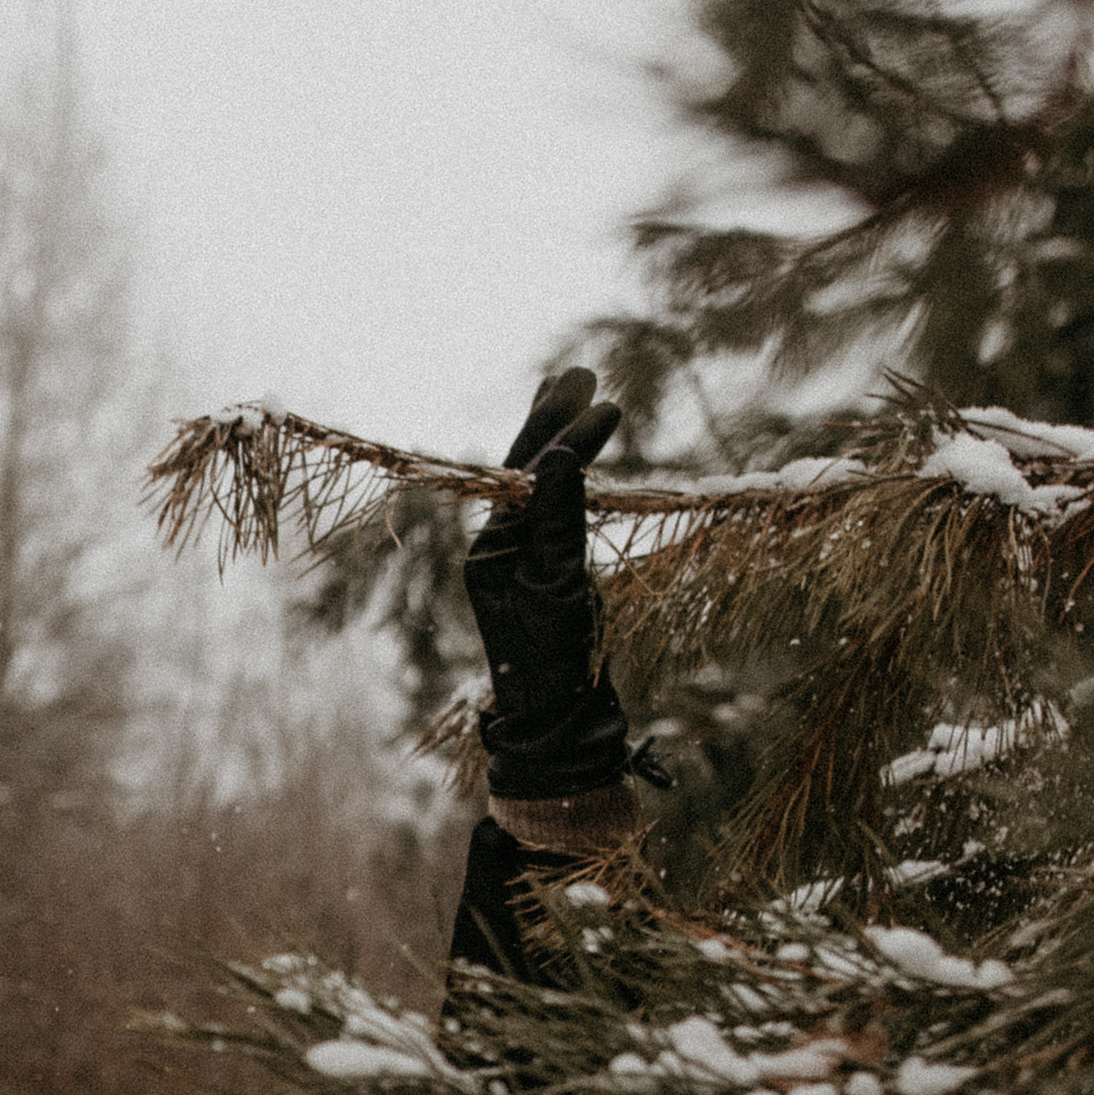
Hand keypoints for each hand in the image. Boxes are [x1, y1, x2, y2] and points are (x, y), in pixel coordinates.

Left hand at [463, 366, 638, 802]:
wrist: (557, 722)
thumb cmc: (555, 664)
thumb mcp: (558, 588)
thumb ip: (558, 522)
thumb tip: (558, 457)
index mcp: (491, 550)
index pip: (526, 475)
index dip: (564, 436)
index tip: (602, 401)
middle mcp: (499, 549)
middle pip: (522, 470)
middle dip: (552, 421)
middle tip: (580, 372)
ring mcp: (520, 561)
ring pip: (537, 487)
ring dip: (558, 440)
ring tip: (579, 394)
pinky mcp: (544, 575)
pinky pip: (552, 512)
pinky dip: (568, 478)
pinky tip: (580, 456)